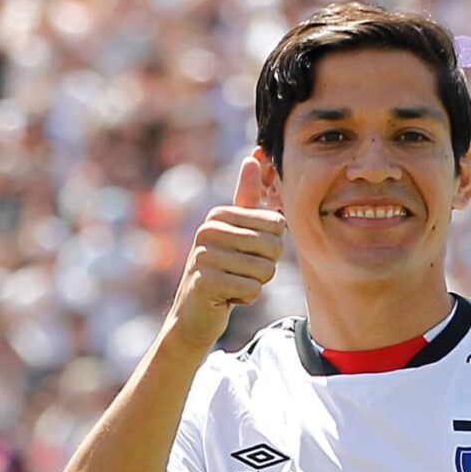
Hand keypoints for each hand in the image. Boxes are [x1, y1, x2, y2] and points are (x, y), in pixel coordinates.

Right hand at [164, 156, 285, 351]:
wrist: (193, 315)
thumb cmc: (222, 271)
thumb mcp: (235, 232)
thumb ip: (246, 198)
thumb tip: (253, 156)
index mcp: (219, 214)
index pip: (276, 224)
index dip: (271, 246)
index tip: (247, 253)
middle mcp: (208, 230)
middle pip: (273, 246)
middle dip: (266, 267)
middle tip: (241, 273)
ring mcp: (204, 256)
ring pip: (265, 270)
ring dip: (256, 284)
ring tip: (232, 284)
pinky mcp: (206, 282)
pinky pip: (254, 290)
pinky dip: (247, 299)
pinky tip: (227, 298)